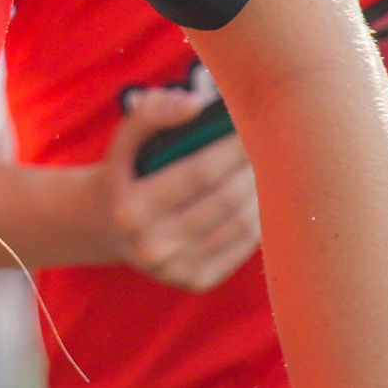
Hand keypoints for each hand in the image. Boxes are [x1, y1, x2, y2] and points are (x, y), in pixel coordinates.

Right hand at [75, 86, 258, 287]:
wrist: (109, 227)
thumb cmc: (128, 171)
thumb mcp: (125, 138)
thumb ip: (152, 112)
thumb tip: (197, 105)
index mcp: (131, 209)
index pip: (199, 172)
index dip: (233, 147)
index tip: (257, 123)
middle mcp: (152, 247)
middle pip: (225, 200)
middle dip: (256, 167)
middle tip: (278, 142)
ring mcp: (176, 270)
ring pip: (241, 225)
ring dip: (264, 191)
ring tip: (275, 164)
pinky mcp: (197, 282)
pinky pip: (242, 247)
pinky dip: (261, 218)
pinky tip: (265, 194)